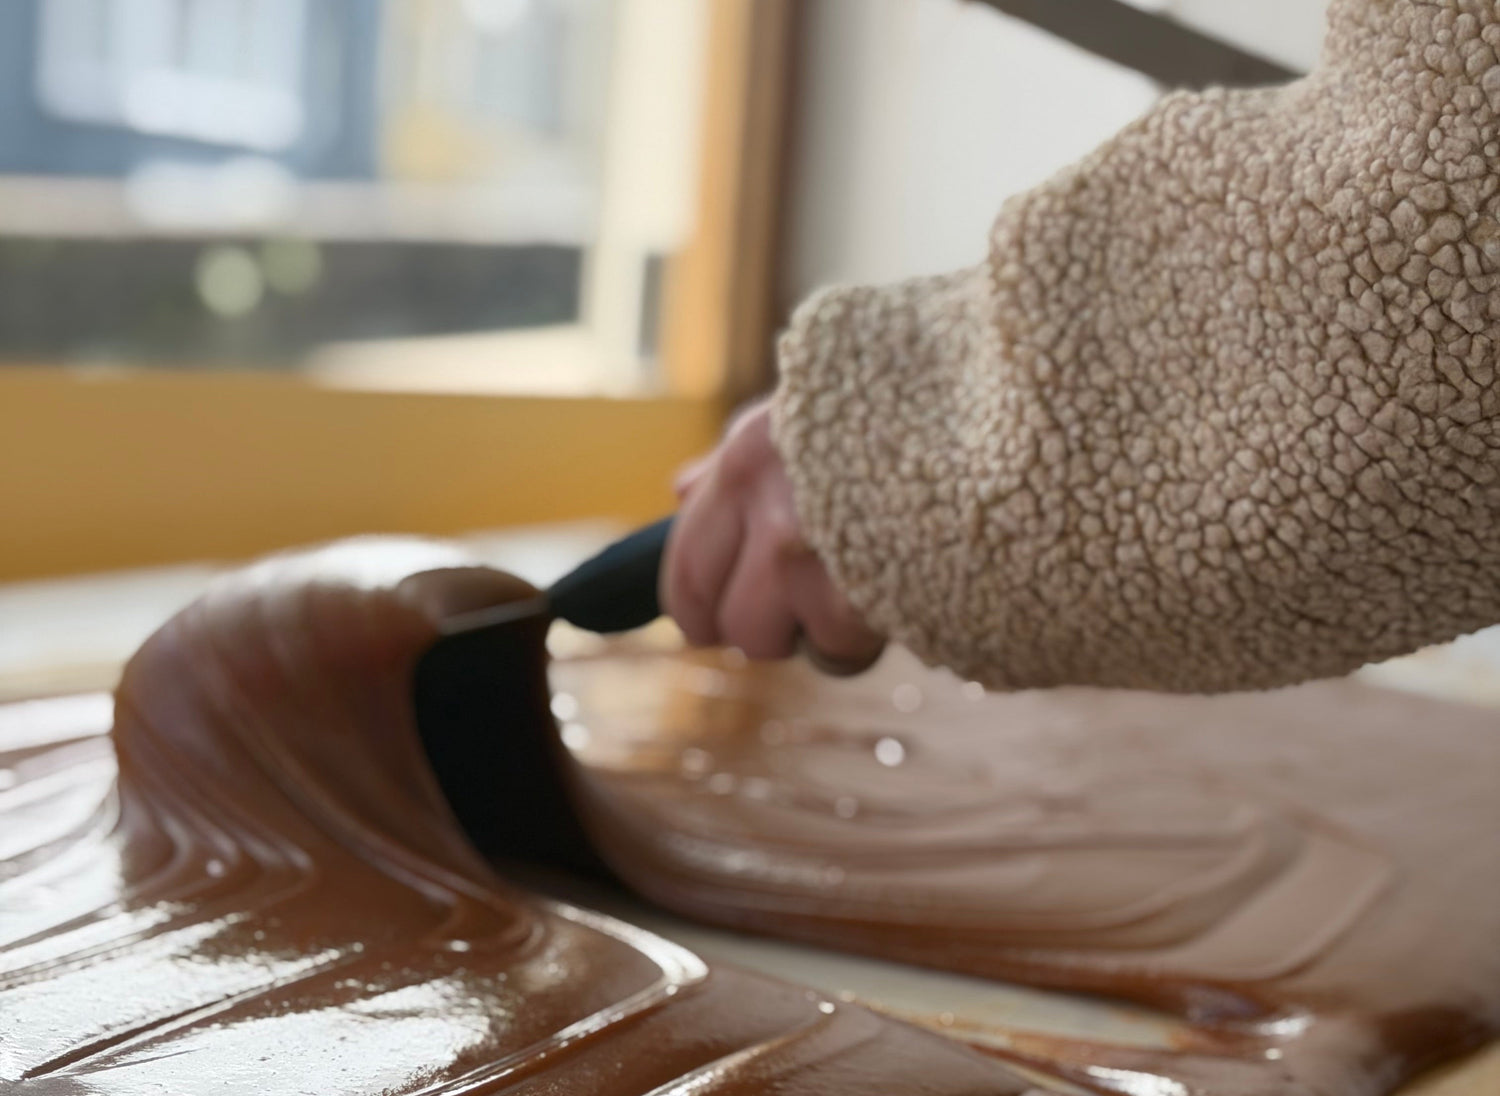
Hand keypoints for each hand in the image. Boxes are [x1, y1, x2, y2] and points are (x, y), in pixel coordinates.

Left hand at [661, 399, 884, 672]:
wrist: (997, 406)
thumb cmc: (898, 410)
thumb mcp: (805, 416)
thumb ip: (740, 461)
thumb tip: (681, 492)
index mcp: (746, 458)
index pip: (682, 568)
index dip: (695, 612)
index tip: (712, 625)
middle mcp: (768, 507)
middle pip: (730, 623)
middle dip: (763, 628)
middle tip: (807, 602)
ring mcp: (814, 551)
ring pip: (777, 643)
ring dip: (816, 633)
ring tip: (858, 586)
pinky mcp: (864, 590)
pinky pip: (838, 648)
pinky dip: (863, 637)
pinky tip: (893, 590)